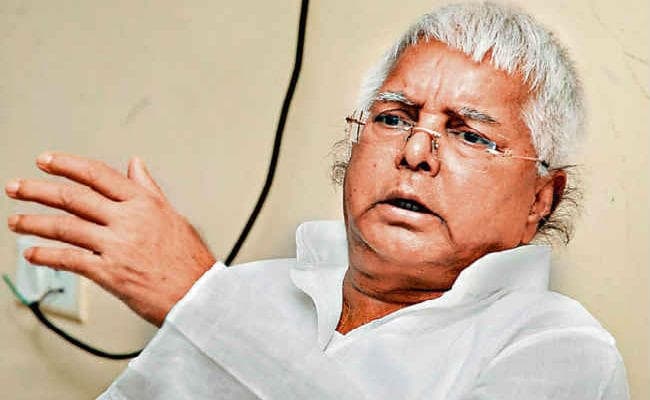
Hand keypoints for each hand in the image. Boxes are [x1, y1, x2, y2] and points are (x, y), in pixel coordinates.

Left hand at [5, 152, 215, 326]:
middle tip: (16, 187)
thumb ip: (148, 190)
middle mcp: (128, 220)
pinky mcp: (110, 272)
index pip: (97, 175)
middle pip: (73, 198)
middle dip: (38, 190)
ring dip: (34, 223)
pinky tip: (33, 253)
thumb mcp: (172, 215)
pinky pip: (70, 259)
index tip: (46, 161)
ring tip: (16, 221)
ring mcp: (117, 246)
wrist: (198, 295)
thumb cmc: (188, 259)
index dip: (67, 165)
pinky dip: (47, 256)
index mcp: (144, 203)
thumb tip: (135, 165)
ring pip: (65, 227)